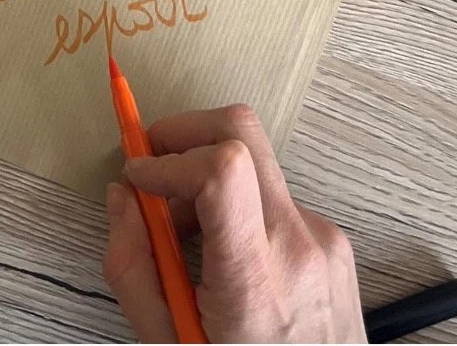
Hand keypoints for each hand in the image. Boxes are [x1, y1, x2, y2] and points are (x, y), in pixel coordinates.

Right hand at [103, 105, 365, 343]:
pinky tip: (224, 256)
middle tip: (152, 160)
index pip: (222, 168)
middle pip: (242, 134)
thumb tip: (122, 200)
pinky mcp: (334, 242)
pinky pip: (276, 200)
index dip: (169, 157)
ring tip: (186, 235)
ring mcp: (324, 241)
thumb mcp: (169, 342)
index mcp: (255, 281)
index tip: (139, 174)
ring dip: (208, 179)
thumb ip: (132, 269)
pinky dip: (239, 210)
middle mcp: (299, 248)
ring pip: (256, 167)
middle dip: (185, 132)